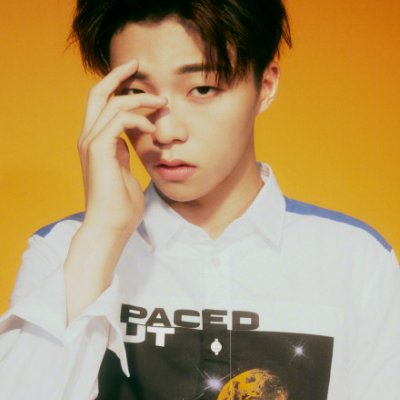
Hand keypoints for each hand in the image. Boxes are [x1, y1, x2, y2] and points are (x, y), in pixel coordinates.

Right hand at [78, 60, 166, 235]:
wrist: (111, 227)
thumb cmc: (121, 205)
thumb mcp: (124, 171)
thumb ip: (124, 154)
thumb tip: (130, 142)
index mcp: (96, 142)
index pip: (102, 104)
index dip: (117, 87)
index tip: (136, 77)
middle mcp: (89, 138)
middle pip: (98, 94)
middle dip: (118, 76)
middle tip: (138, 65)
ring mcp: (91, 143)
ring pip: (112, 104)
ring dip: (139, 99)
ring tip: (162, 103)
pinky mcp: (99, 151)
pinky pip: (118, 120)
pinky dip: (137, 119)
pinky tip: (152, 128)